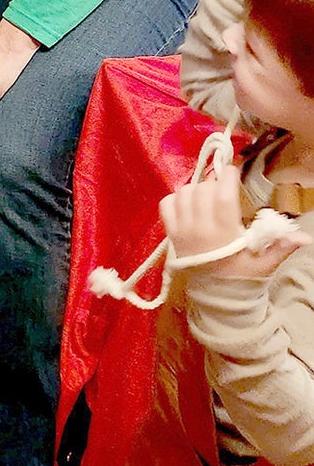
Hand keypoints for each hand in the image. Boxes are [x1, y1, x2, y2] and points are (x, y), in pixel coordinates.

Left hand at [161, 168, 309, 278]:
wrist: (216, 296)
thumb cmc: (243, 276)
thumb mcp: (265, 263)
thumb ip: (282, 246)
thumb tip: (305, 236)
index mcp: (224, 234)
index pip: (223, 196)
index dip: (227, 178)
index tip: (233, 170)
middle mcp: (200, 229)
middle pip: (202, 190)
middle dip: (214, 183)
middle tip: (223, 188)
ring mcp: (181, 230)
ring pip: (183, 193)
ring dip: (196, 189)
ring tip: (208, 196)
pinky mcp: (170, 233)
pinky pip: (166, 204)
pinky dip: (176, 198)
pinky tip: (189, 203)